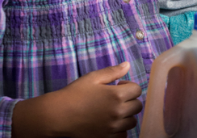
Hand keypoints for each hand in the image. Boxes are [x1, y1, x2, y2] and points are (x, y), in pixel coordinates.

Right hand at [15, 62, 142, 137]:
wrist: (59, 115)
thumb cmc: (74, 94)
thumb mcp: (92, 78)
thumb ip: (112, 71)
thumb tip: (127, 65)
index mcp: (116, 95)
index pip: (137, 89)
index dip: (129, 86)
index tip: (119, 86)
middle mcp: (118, 112)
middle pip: (137, 106)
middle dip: (129, 100)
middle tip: (116, 98)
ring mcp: (113, 127)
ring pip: (132, 121)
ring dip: (126, 115)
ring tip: (112, 110)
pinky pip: (123, 134)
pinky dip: (120, 129)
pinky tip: (109, 122)